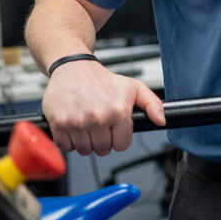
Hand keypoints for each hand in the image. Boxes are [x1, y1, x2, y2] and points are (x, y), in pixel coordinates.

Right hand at [41, 59, 164, 155]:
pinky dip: (70, 142)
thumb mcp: (134, 87)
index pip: (122, 145)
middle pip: (103, 150)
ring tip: (88, 126)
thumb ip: (152, 104)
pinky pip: (66, 147)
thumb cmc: (103, 80)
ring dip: (86, 142)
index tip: (115, 130)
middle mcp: (97, 118)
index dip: (120, 139)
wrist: (74, 69)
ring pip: (85, 150)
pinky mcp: (58, 124)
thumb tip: (161, 120)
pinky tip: (75, 128)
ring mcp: (76, 122)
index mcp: (118, 111)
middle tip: (100, 127)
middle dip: (103, 141)